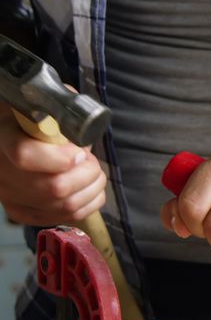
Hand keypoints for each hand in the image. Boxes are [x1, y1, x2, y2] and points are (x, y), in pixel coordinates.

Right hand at [0, 107, 106, 224]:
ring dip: (93, 187)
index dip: (61, 158)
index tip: (79, 151)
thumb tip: (83, 122)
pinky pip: (68, 216)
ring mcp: (11, 197)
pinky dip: (90, 202)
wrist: (13, 136)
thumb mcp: (44, 103)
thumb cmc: (33, 118)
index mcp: (3, 136)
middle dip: (87, 173)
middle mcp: (1, 172)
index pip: (25, 155)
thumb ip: (63, 108)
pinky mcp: (23, 212)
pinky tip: (89, 187)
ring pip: (66, 205)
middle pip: (55, 188)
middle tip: (89, 160)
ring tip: (92, 171)